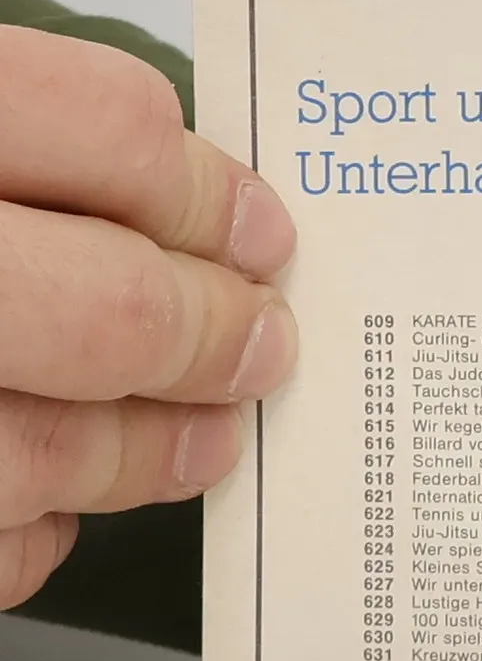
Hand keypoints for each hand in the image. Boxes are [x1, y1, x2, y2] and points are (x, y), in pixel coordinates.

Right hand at [0, 26, 297, 608]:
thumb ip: (44, 148)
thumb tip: (198, 201)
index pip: (110, 132)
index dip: (210, 192)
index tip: (265, 236)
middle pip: (109, 311)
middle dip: (213, 336)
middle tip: (266, 348)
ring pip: (47, 451)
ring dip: (152, 454)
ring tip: (206, 444)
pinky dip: (35, 528)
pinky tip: (52, 497)